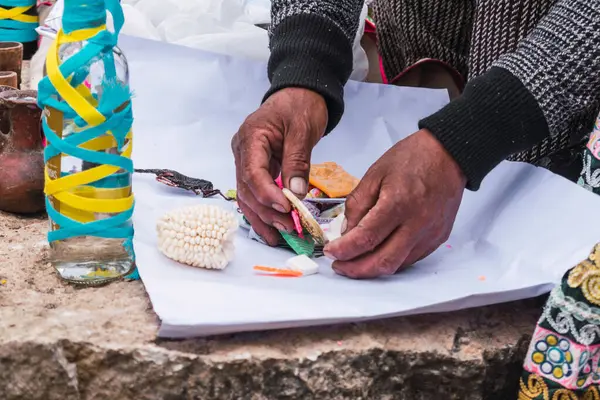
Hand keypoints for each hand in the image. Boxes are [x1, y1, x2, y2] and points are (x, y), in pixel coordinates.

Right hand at [231, 88, 327, 244]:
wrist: (299, 94)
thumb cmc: (300, 106)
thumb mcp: (303, 130)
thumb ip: (297, 161)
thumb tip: (296, 193)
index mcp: (251, 137)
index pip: (252, 172)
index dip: (267, 194)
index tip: (286, 209)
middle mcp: (242, 151)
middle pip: (247, 189)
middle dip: (267, 211)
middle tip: (289, 228)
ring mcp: (247, 161)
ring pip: (247, 196)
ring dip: (263, 218)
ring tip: (280, 236)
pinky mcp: (256, 170)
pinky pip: (255, 194)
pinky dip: (264, 212)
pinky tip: (274, 229)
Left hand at [323, 129, 466, 278]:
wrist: (448, 154)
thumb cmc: (412, 158)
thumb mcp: (375, 174)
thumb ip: (357, 204)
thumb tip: (346, 232)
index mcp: (398, 203)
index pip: (366, 238)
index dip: (345, 250)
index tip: (331, 252)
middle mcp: (417, 223)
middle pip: (383, 261)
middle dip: (356, 270)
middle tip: (339, 265)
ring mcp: (430, 234)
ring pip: (397, 265)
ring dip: (372, 269)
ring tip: (354, 262)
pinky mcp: (438, 238)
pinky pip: (410, 258)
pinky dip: (391, 260)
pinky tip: (378, 253)